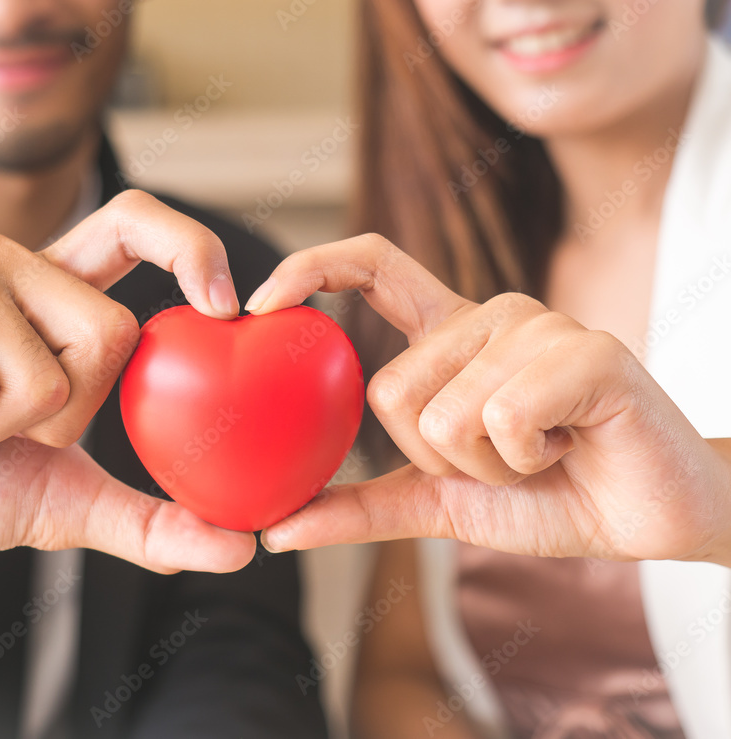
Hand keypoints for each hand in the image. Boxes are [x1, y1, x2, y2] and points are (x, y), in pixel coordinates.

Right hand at [0, 190, 254, 572]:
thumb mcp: (54, 502)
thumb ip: (144, 518)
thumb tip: (240, 548)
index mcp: (47, 297)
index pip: (135, 227)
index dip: (191, 249)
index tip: (228, 307)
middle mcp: (7, 264)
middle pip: (112, 337)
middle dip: (55, 423)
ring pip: (39, 373)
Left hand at [250, 234, 730, 564]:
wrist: (647, 518)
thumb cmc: (549, 496)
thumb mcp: (439, 503)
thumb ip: (361, 507)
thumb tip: (275, 527)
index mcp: (450, 336)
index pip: (371, 268)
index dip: (310, 269)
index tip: (257, 304)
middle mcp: (488, 315)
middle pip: (391, 388)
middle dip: (436, 456)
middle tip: (502, 457)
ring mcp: (537, 325)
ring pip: (445, 410)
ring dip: (488, 464)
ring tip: (542, 451)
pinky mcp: (584, 350)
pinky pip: (501, 417)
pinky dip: (527, 460)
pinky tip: (569, 446)